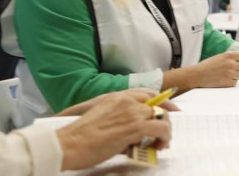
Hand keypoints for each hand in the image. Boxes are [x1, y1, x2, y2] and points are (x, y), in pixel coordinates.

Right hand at [55, 90, 172, 170]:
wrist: (67, 144)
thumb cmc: (79, 138)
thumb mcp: (102, 120)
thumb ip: (121, 121)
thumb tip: (137, 137)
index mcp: (116, 97)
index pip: (147, 93)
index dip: (162, 101)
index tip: (170, 110)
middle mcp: (125, 100)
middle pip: (158, 103)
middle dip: (167, 117)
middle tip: (167, 131)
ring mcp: (131, 112)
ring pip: (161, 116)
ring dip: (165, 130)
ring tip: (161, 143)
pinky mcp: (135, 126)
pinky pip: (161, 128)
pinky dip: (165, 137)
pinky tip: (160, 144)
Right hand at [188, 50, 238, 87]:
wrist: (197, 75)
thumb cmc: (207, 65)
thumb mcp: (220, 56)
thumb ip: (231, 56)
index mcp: (228, 55)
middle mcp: (231, 63)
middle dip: (237, 69)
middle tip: (228, 71)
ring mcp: (230, 73)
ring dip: (234, 76)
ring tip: (224, 75)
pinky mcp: (228, 82)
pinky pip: (235, 83)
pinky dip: (230, 83)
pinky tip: (222, 80)